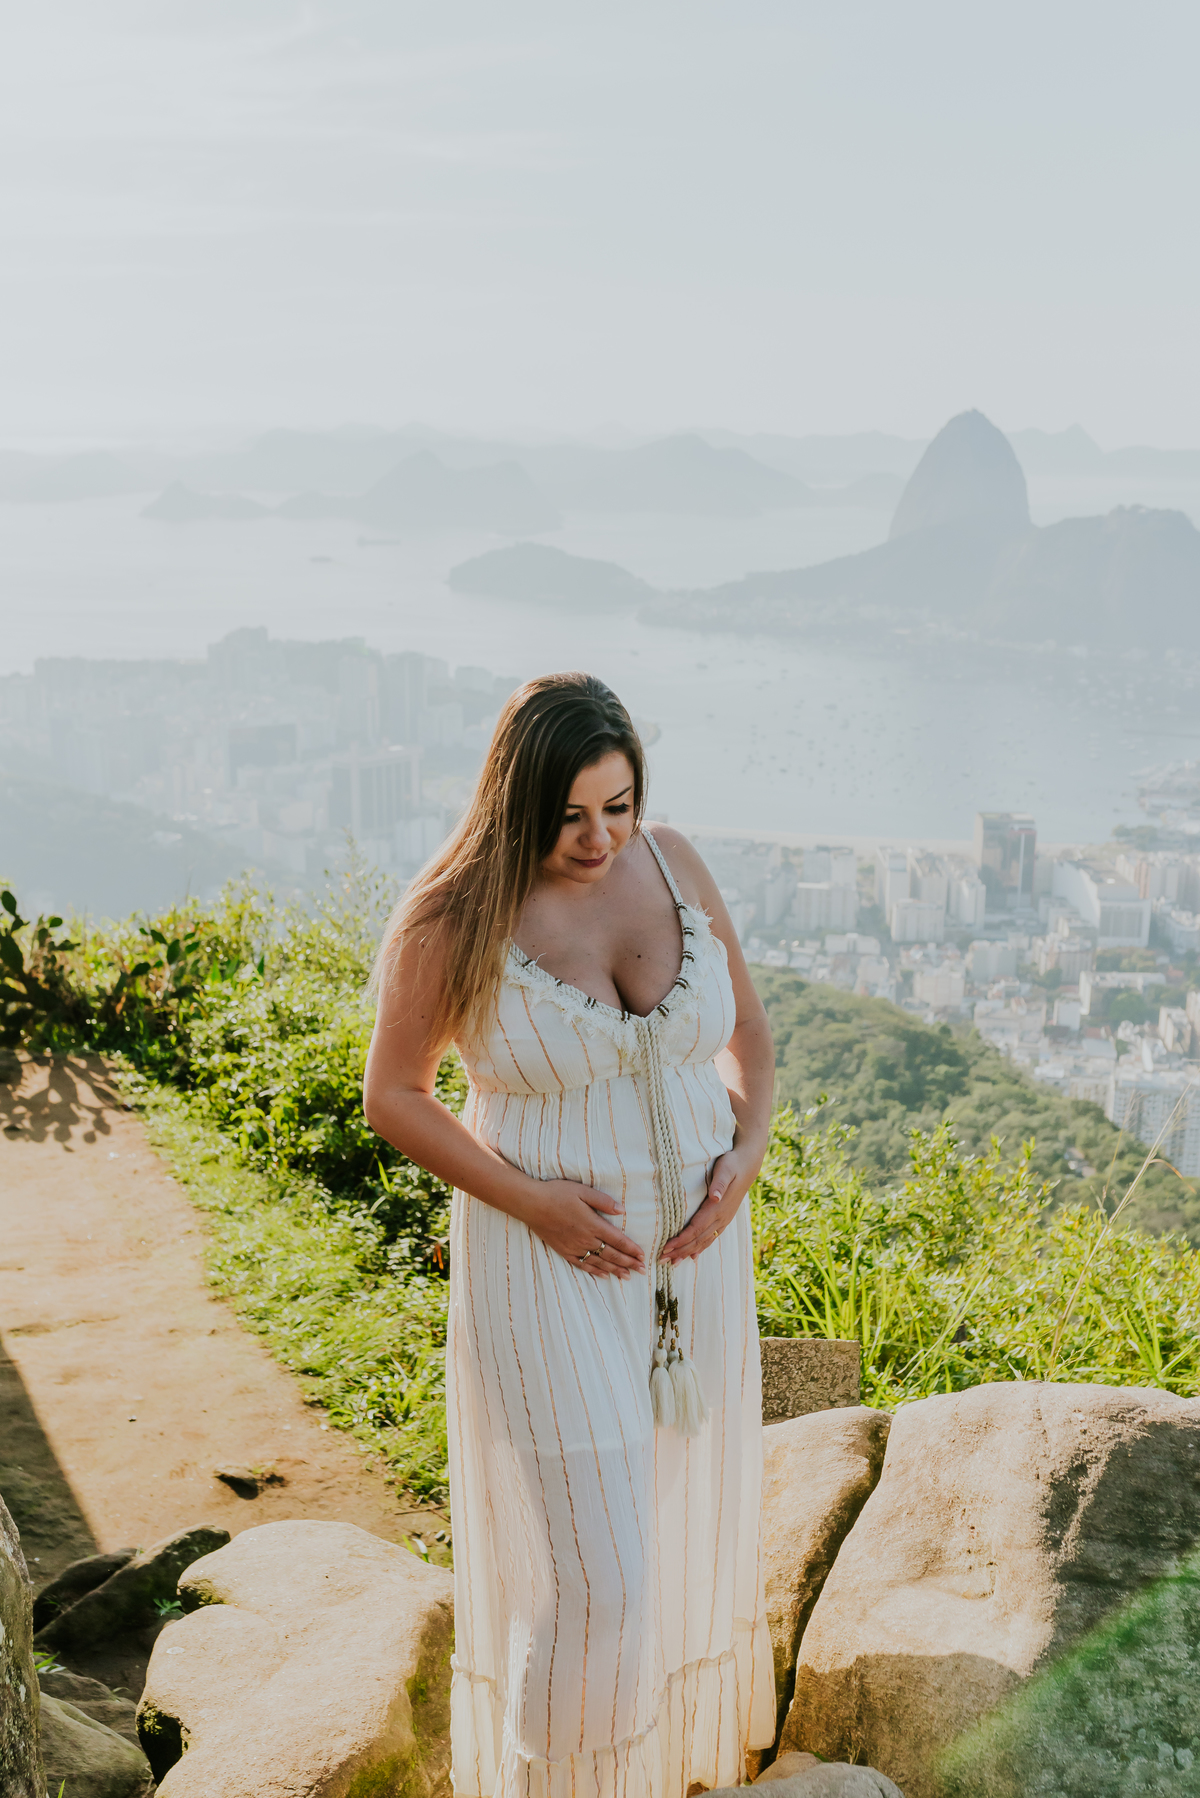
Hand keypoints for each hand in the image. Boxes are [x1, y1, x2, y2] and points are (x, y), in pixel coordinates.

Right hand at [524, 1180, 645, 1280]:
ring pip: (599, 1262)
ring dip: (615, 1270)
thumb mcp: (582, 1191)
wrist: (531, 1204)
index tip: (643, 1256)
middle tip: (642, 1271)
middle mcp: (586, 1239)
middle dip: (629, 1263)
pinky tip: (604, 1275)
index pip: (618, 1240)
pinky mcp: (564, 1251)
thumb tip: (622, 1210)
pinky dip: (595, 1271)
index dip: (632, 1249)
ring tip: (627, 1276)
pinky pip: (583, 1265)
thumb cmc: (557, 1194)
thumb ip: (603, 1201)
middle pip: (612, 1254)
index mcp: (593, 1224)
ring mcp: (574, 1247)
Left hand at [659, 1147, 754, 1264]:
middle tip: (662, 1260)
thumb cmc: (732, 1164)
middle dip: (680, 1251)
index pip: (696, 1228)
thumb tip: (715, 1196)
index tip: (667, 1247)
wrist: (747, 1166)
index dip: (682, 1239)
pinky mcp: (724, 1219)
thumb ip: (720, 1183)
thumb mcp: (725, 1169)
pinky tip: (692, 1256)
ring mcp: (724, 1220)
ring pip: (704, 1241)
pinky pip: (711, 1238)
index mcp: (717, 1207)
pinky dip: (700, 1248)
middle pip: (698, 1239)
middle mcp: (721, 1217)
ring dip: (687, 1253)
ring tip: (673, 1263)